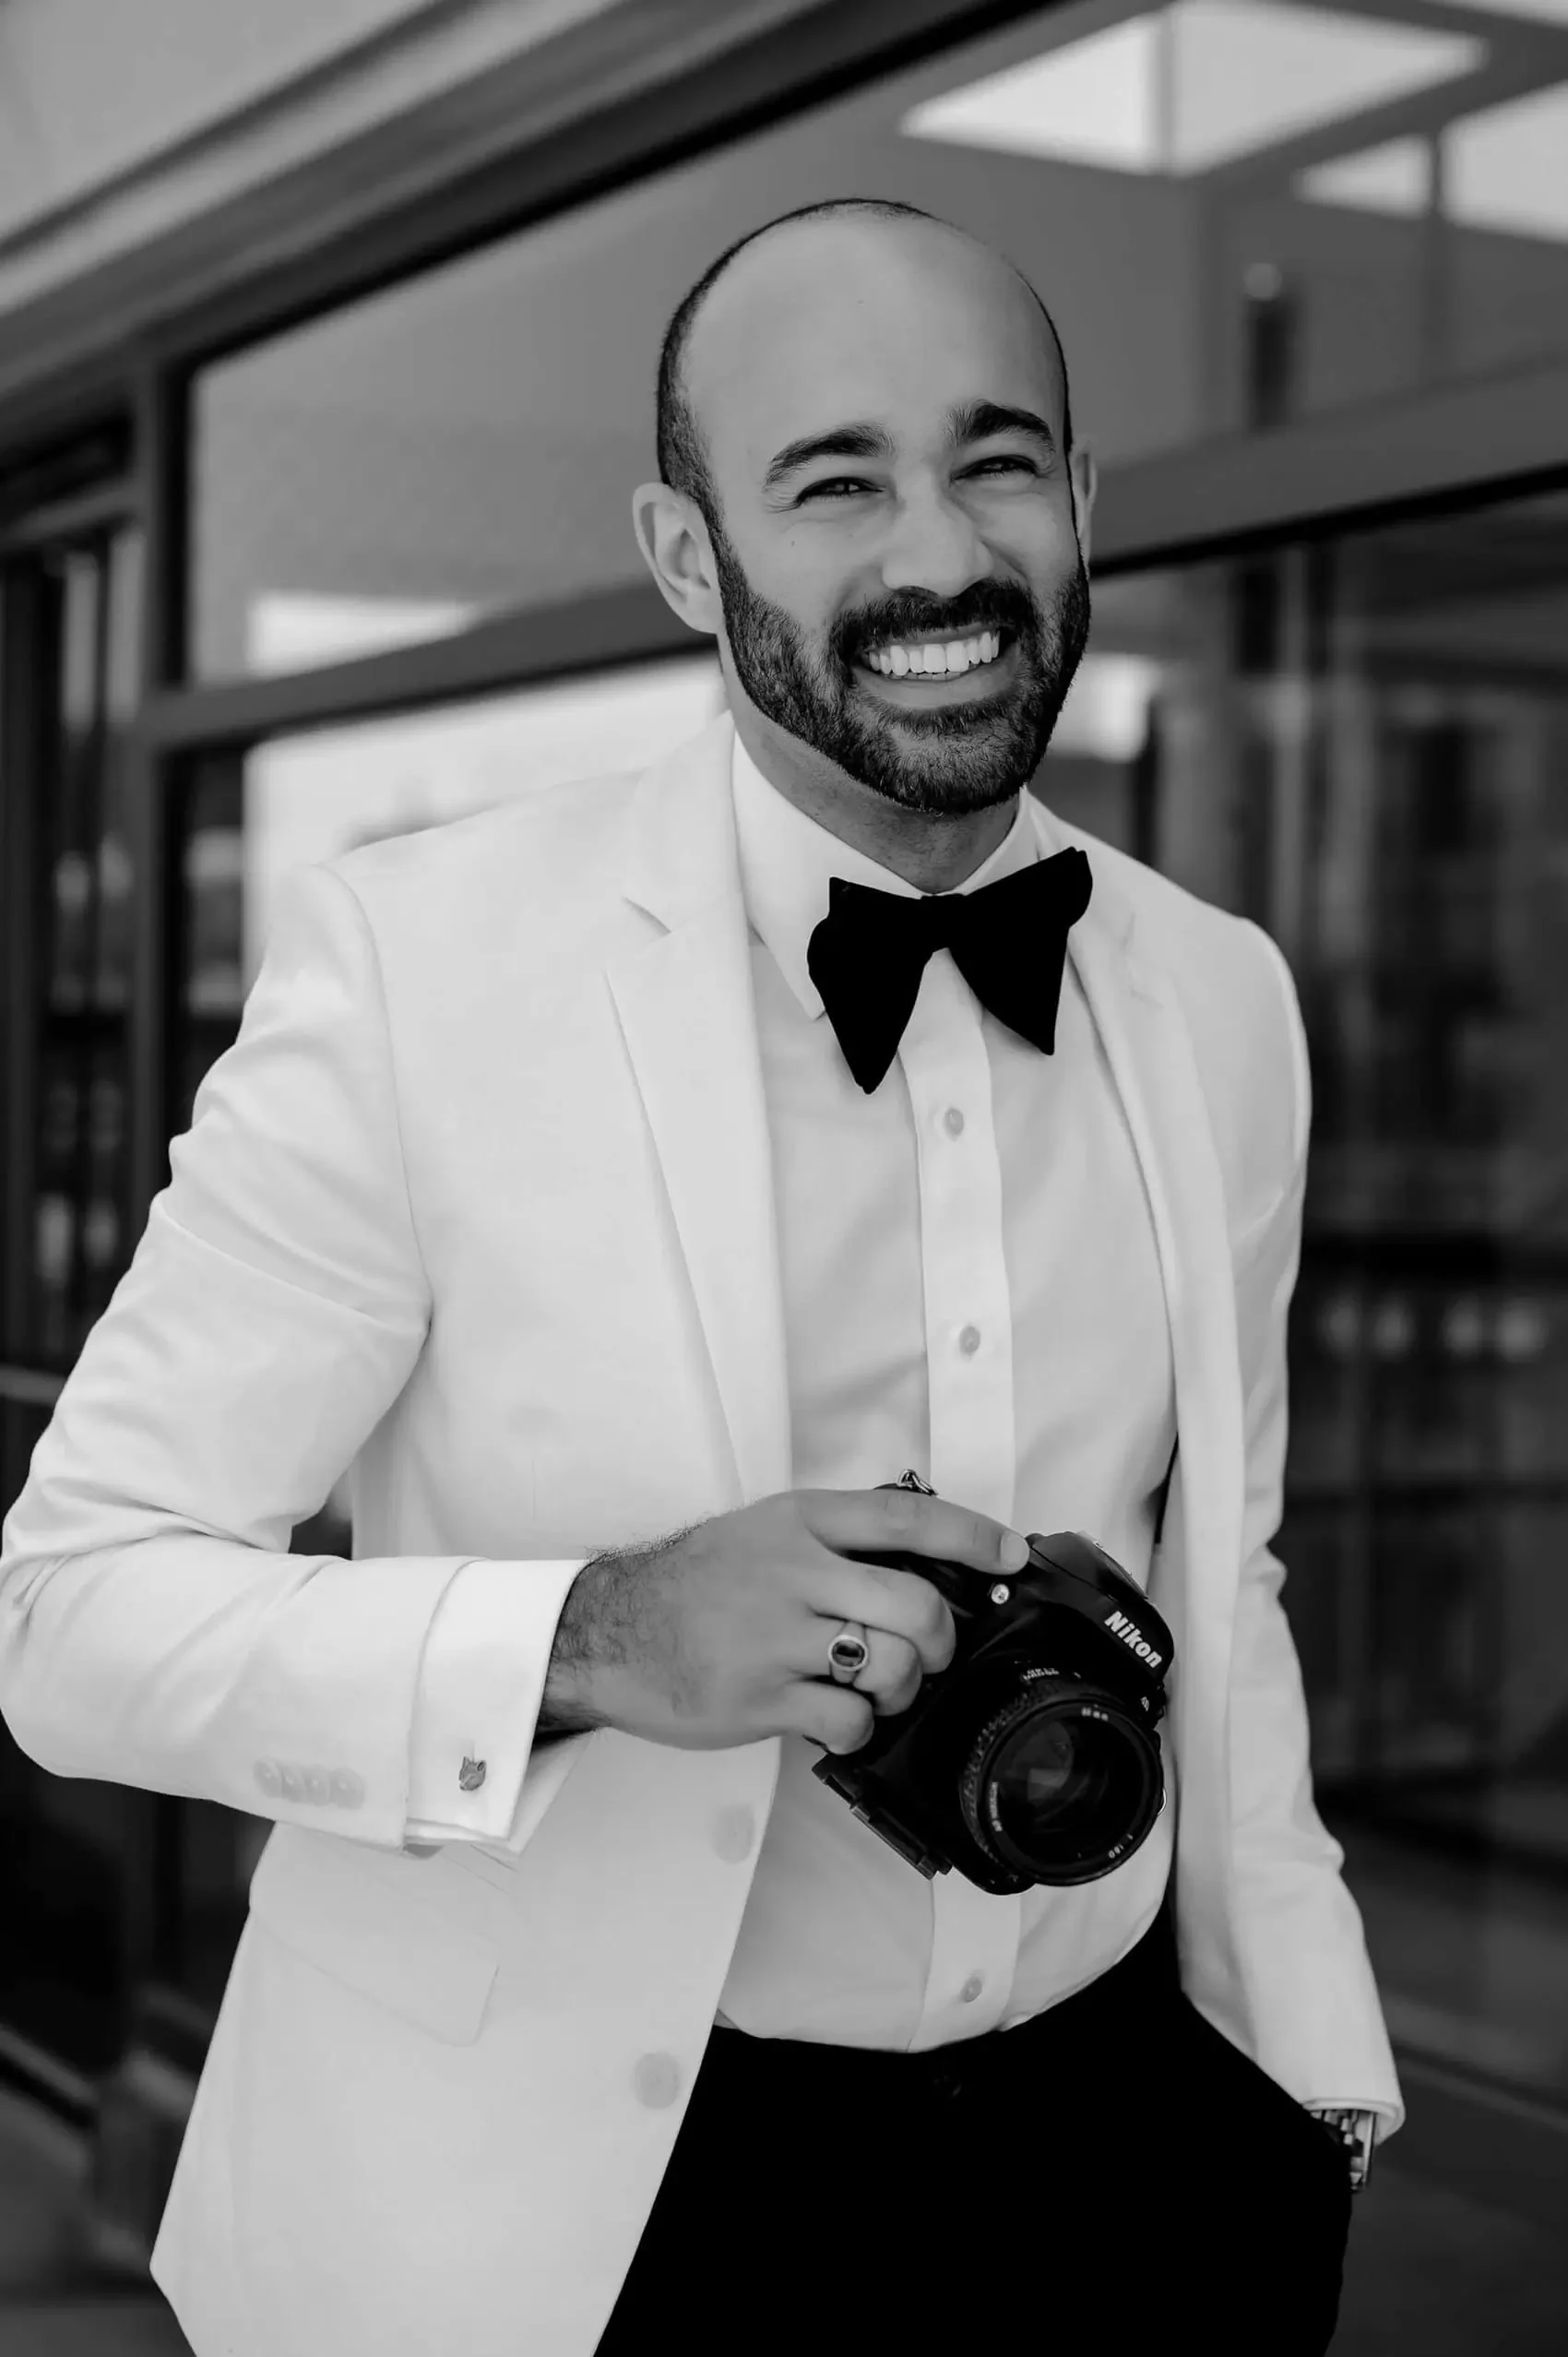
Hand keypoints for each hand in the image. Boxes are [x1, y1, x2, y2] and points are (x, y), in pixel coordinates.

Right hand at [541, 1487, 1030, 1756]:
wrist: (607, 1631)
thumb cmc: (691, 1587)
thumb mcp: (761, 1533)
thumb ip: (833, 1543)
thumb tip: (923, 1567)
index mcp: (797, 1522)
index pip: (905, 1518)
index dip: (973, 1535)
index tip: (1011, 1555)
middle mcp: (790, 1572)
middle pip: (915, 1604)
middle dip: (940, 1639)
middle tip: (926, 1650)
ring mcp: (774, 1637)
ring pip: (891, 1664)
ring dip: (902, 1686)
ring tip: (875, 1687)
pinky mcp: (758, 1697)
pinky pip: (848, 1719)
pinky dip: (859, 1726)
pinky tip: (835, 1714)